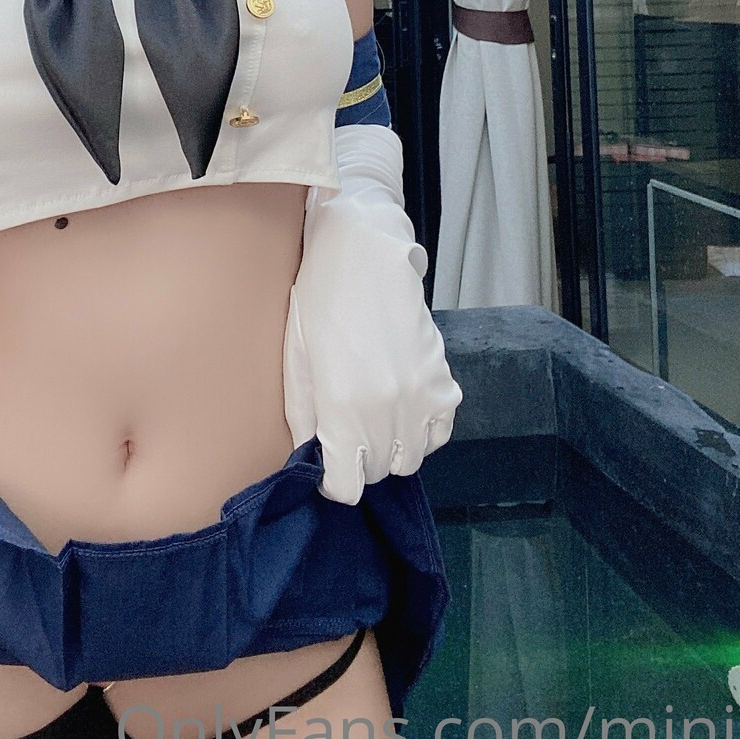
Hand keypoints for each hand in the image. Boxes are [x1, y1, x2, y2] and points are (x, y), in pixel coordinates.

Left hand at [282, 124, 461, 503]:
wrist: (362, 254)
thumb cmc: (317, 301)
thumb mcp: (297, 359)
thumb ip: (305, 417)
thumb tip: (313, 457)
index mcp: (341, 407)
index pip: (346, 484)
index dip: (335, 481)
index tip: (329, 466)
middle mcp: (385, 410)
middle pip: (379, 472)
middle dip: (361, 463)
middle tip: (348, 437)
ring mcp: (419, 396)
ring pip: (412, 457)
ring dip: (393, 449)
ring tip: (376, 422)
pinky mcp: (442, 379)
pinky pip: (441, 430)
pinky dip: (424, 429)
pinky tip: (404, 408)